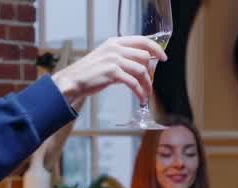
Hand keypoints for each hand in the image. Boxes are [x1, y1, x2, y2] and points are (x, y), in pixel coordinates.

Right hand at [52, 36, 166, 104]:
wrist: (73, 80)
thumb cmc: (90, 72)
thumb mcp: (107, 58)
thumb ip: (123, 57)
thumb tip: (143, 64)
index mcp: (115, 42)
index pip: (142, 40)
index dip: (156, 48)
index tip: (163, 57)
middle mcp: (115, 48)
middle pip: (144, 56)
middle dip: (151, 72)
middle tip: (149, 83)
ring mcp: (114, 60)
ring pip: (141, 70)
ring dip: (147, 85)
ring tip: (145, 94)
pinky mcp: (112, 73)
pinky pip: (133, 83)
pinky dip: (139, 92)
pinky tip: (140, 98)